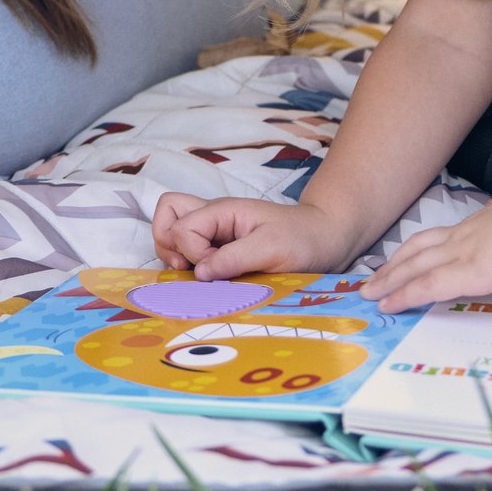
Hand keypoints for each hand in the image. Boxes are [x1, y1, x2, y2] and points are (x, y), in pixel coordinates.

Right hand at [152, 192, 364, 279]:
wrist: (325, 240)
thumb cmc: (303, 239)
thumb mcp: (272, 248)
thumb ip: (234, 258)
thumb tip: (199, 274)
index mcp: (223, 211)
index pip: (181, 227)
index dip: (192, 252)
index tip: (217, 268)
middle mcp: (214, 218)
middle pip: (166, 215)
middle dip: (168, 244)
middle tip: (190, 267)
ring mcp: (215, 232)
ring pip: (172, 231)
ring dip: (176, 255)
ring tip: (198, 275)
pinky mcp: (221, 248)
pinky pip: (189, 250)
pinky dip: (190, 265)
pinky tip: (210, 279)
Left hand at [358, 192, 491, 313]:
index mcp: (479, 225)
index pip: (437, 238)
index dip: (415, 251)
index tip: (400, 260)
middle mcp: (464, 237)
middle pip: (416, 251)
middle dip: (391, 266)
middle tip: (370, 281)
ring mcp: (463, 253)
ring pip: (413, 267)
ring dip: (388, 280)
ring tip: (368, 294)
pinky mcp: (469, 272)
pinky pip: (427, 286)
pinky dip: (404, 295)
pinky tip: (389, 305)